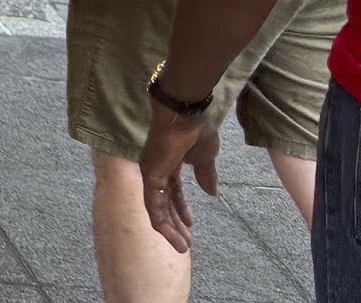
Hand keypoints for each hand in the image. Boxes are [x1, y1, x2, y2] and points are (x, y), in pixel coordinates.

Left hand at [140, 97, 221, 254]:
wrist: (186, 114)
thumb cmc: (196, 130)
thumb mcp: (205, 158)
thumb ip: (205, 175)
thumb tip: (211, 192)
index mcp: (170, 165)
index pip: (174, 193)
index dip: (182, 210)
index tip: (191, 225)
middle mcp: (157, 170)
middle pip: (165, 204)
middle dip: (176, 224)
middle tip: (186, 243)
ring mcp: (151, 173)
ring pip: (157, 209)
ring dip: (170, 229)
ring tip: (182, 246)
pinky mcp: (149, 175)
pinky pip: (153, 204)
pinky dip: (161, 222)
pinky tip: (172, 235)